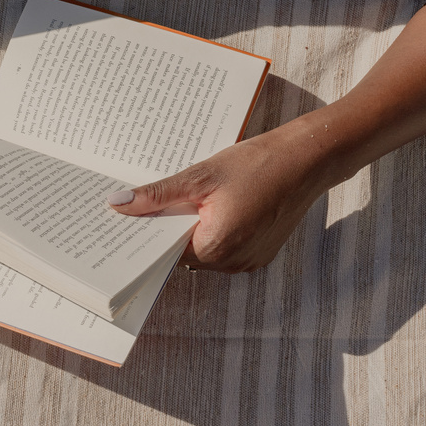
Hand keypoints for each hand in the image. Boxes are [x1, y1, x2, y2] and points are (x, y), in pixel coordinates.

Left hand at [107, 118, 336, 271]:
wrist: (307, 161)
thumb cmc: (258, 164)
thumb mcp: (200, 175)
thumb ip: (158, 195)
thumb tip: (118, 205)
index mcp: (214, 248)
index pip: (165, 251)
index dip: (148, 234)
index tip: (130, 219)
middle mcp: (231, 264)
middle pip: (184, 252)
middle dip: (170, 228)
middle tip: (155, 202)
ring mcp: (248, 261)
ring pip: (205, 251)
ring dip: (194, 229)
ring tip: (190, 199)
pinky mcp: (260, 253)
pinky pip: (226, 248)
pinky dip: (216, 231)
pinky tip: (215, 205)